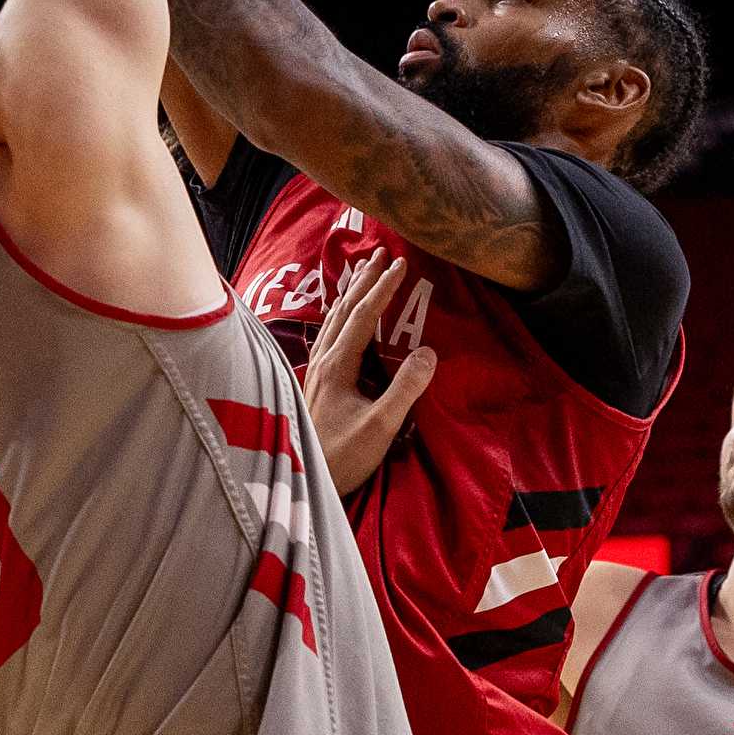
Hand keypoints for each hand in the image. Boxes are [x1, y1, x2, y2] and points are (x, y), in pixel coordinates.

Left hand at [301, 256, 438, 496]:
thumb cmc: (344, 456)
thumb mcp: (380, 426)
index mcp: (337, 365)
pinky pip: (327, 336)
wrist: (304, 481)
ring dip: (350, 294)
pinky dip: (339, 316)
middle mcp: (321, 361)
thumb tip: (429, 351)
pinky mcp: (313, 384)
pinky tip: (341, 319)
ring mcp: (314, 372)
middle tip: (381, 253)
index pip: (363, 317)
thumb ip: (405, 388)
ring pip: (332, 321)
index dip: (383, 289)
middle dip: (364, 280)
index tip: (402, 264)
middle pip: (343, 311)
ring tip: (362, 273)